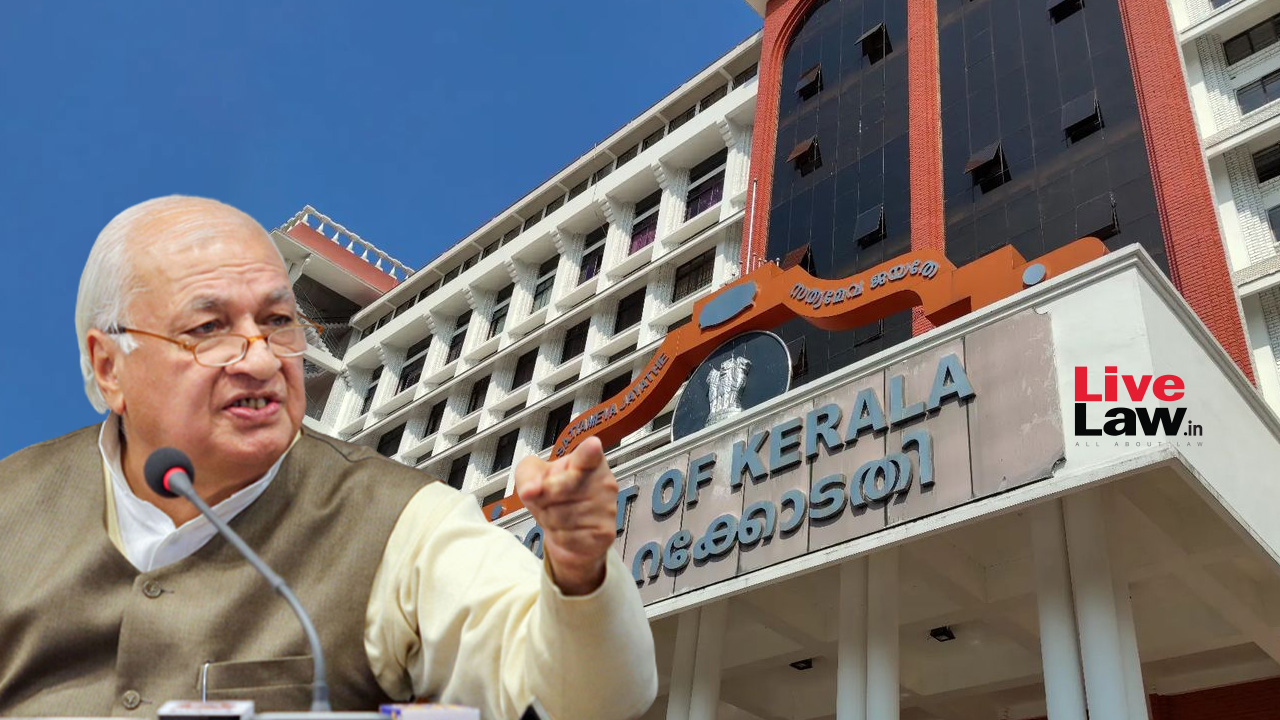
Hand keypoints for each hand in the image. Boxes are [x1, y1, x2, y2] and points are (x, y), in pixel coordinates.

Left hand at [515, 437, 618, 595]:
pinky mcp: (604, 532)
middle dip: (545, 498)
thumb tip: (531, 489)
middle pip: (560, 490)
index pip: (589, 454)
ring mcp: (606, 508)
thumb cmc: (554, 497)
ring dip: (550, 518)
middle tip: (548, 497)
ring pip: (562, 516)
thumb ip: (527, 474)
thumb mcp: (533, 476)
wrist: (569, 529)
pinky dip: (559, 535)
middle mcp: (603, 482)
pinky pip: (568, 536)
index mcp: (588, 460)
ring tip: (557, 513)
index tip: (592, 445)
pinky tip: (566, 528)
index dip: (590, 450)